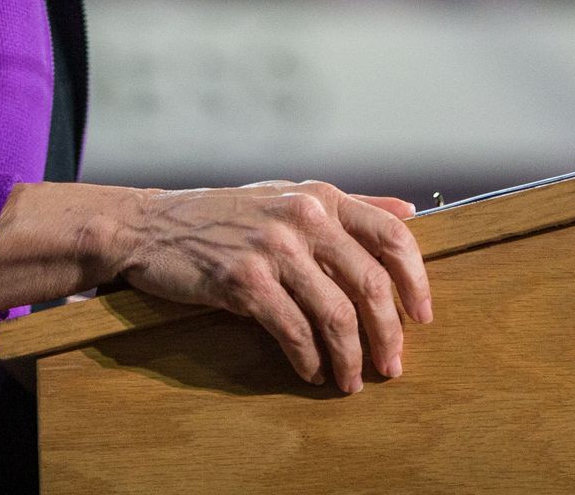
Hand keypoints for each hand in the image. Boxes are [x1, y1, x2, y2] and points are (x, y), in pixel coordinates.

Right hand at [105, 180, 432, 392]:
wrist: (152, 226)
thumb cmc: (224, 215)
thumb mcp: (288, 195)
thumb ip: (349, 206)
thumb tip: (408, 208)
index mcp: (321, 196)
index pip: (392, 235)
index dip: (416, 280)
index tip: (423, 316)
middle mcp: (303, 217)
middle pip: (371, 283)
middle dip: (389, 333)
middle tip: (391, 365)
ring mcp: (273, 249)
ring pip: (336, 315)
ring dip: (350, 358)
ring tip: (351, 380)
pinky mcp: (244, 281)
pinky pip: (294, 332)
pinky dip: (308, 360)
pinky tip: (311, 372)